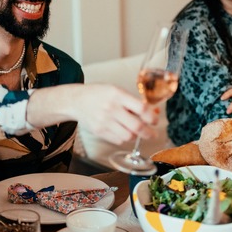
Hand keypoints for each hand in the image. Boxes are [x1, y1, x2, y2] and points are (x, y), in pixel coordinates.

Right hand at [27, 84, 157, 144]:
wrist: (76, 100)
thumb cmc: (99, 94)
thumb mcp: (116, 91)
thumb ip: (133, 102)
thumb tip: (153, 112)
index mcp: (117, 95)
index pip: (141, 108)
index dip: (152, 117)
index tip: (155, 120)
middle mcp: (111, 108)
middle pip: (136, 126)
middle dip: (148, 133)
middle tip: (152, 134)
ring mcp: (104, 121)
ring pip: (128, 136)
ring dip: (135, 136)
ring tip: (135, 131)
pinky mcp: (99, 131)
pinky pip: (118, 140)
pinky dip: (124, 138)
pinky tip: (122, 131)